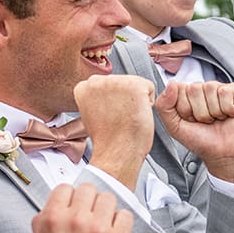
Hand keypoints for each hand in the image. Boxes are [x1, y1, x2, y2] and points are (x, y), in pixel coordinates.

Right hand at [32, 182, 135, 232]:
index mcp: (53, 219)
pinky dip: (120, 222)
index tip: (73, 205)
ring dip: (105, 209)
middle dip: (88, 201)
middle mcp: (76, 220)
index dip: (69, 197)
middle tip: (88, 215)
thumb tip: (60, 202)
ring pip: (108, 198)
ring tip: (101, 224)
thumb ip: (47, 218)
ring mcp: (99, 229)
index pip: (65, 188)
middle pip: (89, 189)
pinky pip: (125, 215)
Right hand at [75, 74, 155, 189]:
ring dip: (135, 100)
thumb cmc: (108, 139)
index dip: (113, 101)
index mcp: (84, 87)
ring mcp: (116, 82)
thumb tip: (107, 94)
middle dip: (124, 98)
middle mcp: (97, 81)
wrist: (116, 151)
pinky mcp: (134, 85)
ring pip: (135, 84)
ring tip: (126, 117)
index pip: (106, 85)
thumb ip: (97, 98)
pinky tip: (137, 114)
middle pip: (121, 82)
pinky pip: (149, 88)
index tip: (109, 114)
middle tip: (119, 117)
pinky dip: (147, 102)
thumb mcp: (92, 113)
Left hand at [156, 80, 233, 187]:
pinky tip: (229, 115)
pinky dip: (226, 108)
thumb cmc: (203, 141)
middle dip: (199, 111)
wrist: (225, 155)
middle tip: (206, 122)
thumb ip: (164, 106)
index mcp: (186, 96)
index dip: (184, 108)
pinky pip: (225, 91)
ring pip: (210, 89)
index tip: (191, 120)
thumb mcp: (175, 127)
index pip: (178, 89)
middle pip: (194, 88)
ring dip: (213, 111)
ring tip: (218, 119)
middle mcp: (202, 90)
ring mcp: (219, 89)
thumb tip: (171, 84)